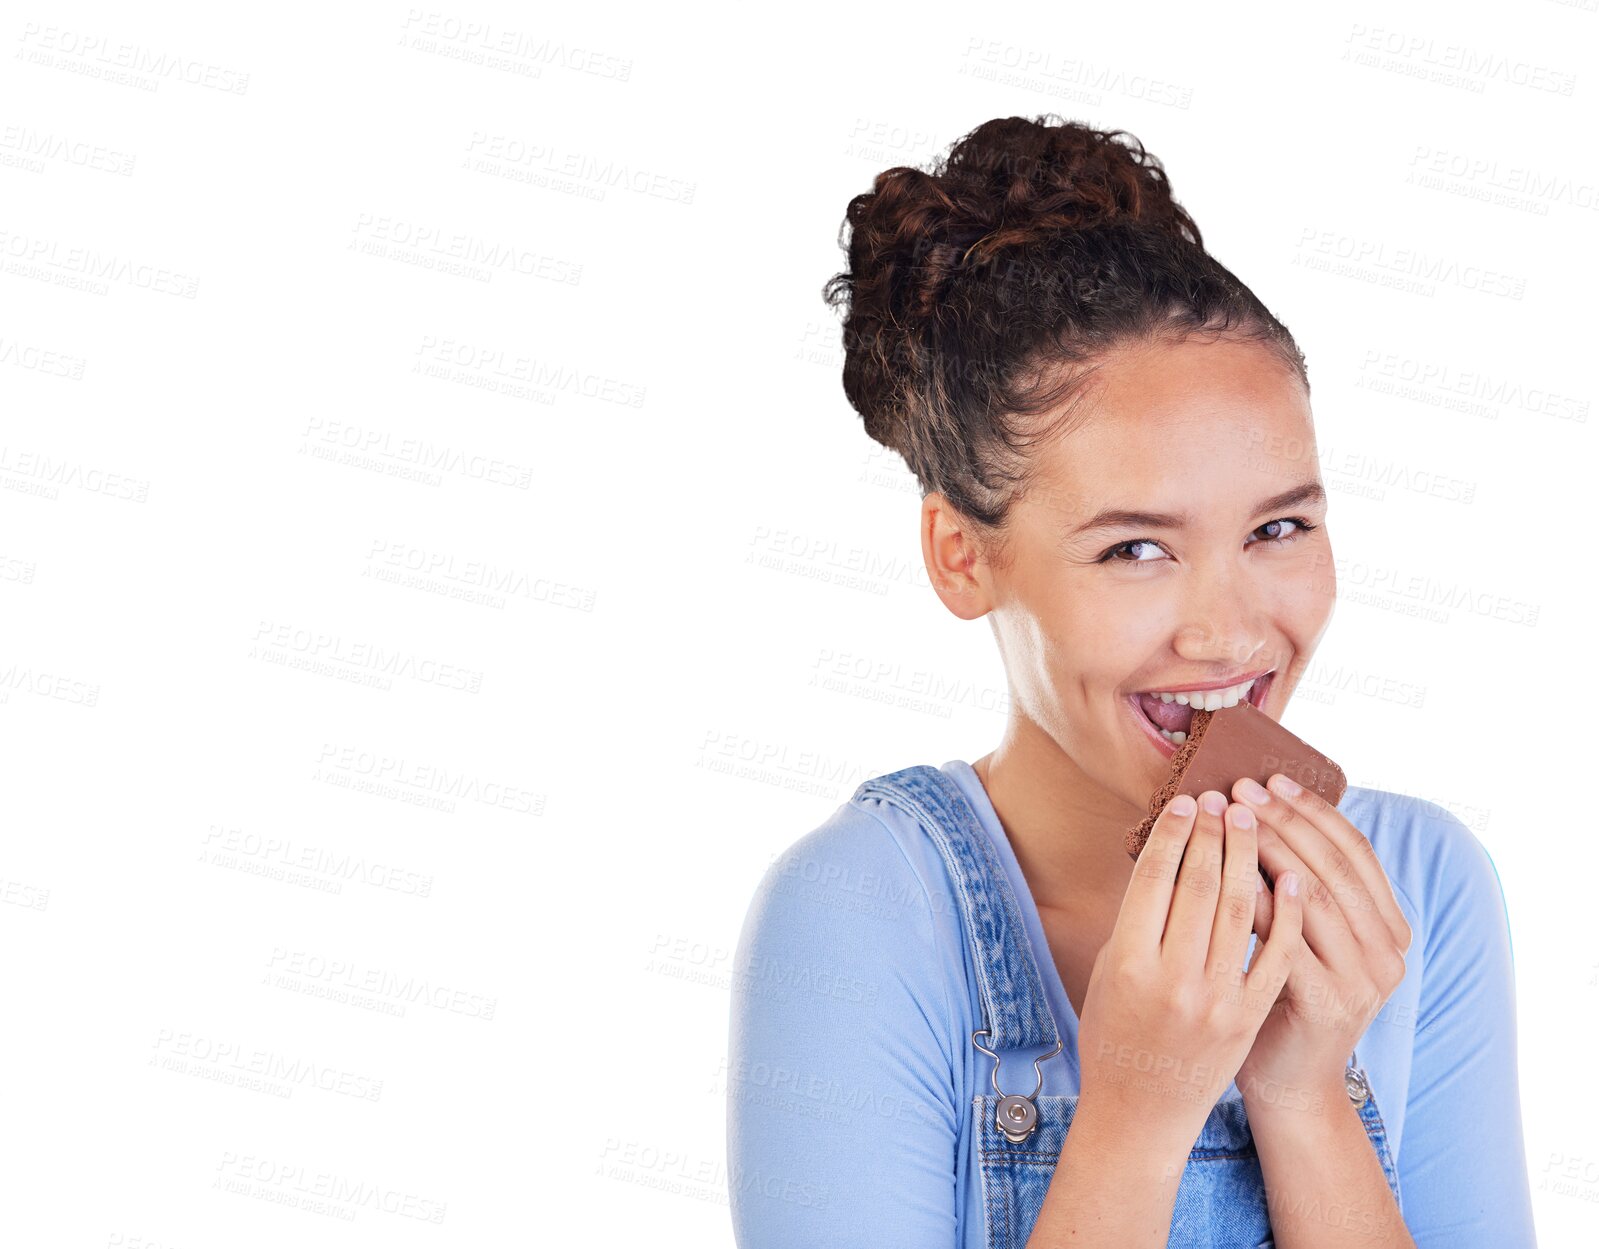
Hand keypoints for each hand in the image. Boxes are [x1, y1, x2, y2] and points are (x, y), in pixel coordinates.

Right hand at [1077, 789, 1303, 1144]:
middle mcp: (1174, 979)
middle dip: (1213, 834)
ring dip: (1248, 857)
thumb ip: (1137, 920)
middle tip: (1222, 800)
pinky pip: (1274, 953)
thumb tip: (1166, 856)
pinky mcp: (1248, 1016)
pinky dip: (1286, 910)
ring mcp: (1216, 1000)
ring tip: (1251, 821)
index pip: (1155, 878)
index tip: (1186, 801)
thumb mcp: (1108, 971)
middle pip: (1200, 885)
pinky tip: (1291, 874)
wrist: (1141, 1111)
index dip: (1172, 833)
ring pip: (1240, 910)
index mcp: (1128, 961)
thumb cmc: (1114, 1034)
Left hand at [1229, 773, 1412, 1107]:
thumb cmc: (1282, 999)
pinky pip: (1289, 938)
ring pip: (1314, 896)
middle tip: (1241, 788)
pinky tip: (1226, 872)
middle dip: (1286, 821)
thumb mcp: (1303, 937)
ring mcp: (1364, 980)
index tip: (1272, 778)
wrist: (1286, 1082)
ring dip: (1270, 850)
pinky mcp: (1330, 1003)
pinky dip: (1260, 901)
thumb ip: (1300, 888)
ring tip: (1229, 817)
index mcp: (1390, 928)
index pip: (1354, 851)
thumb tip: (1261, 809)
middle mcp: (1388, 952)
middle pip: (1334, 866)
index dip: (1313, 811)